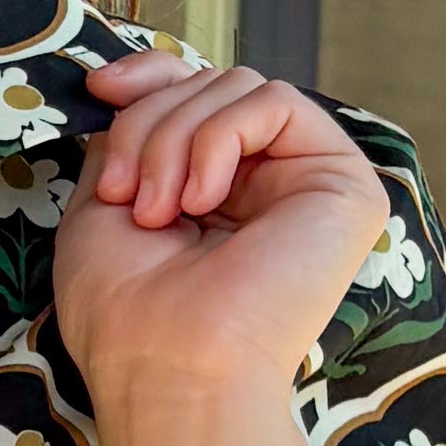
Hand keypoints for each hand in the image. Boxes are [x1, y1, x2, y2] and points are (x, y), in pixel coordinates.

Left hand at [52, 47, 387, 427]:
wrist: (168, 370)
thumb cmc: (125, 314)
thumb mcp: (100, 206)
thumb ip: (128, 138)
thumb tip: (131, 86)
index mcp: (216, 190)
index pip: (197, 91)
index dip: (149, 75)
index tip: (99, 89)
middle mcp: (266, 183)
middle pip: (207, 83)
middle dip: (149, 124)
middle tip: (129, 199)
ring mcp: (308, 183)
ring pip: (238, 86)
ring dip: (176, 137)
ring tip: (159, 212)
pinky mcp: (346, 186)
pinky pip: (278, 101)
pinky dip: (220, 137)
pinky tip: (205, 202)